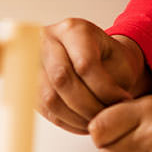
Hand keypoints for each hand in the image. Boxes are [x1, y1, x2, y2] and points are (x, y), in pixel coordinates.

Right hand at [39, 18, 150, 132]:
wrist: (97, 60)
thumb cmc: (112, 61)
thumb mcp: (122, 64)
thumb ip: (113, 83)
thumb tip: (104, 112)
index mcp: (73, 29)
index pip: (84, 63)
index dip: (105, 89)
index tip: (121, 101)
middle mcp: (46, 40)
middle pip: (61, 79)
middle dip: (88, 106)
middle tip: (107, 117)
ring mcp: (32, 61)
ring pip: (49, 98)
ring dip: (76, 118)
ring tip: (96, 122)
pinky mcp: (28, 83)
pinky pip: (44, 109)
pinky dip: (67, 122)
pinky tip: (84, 122)